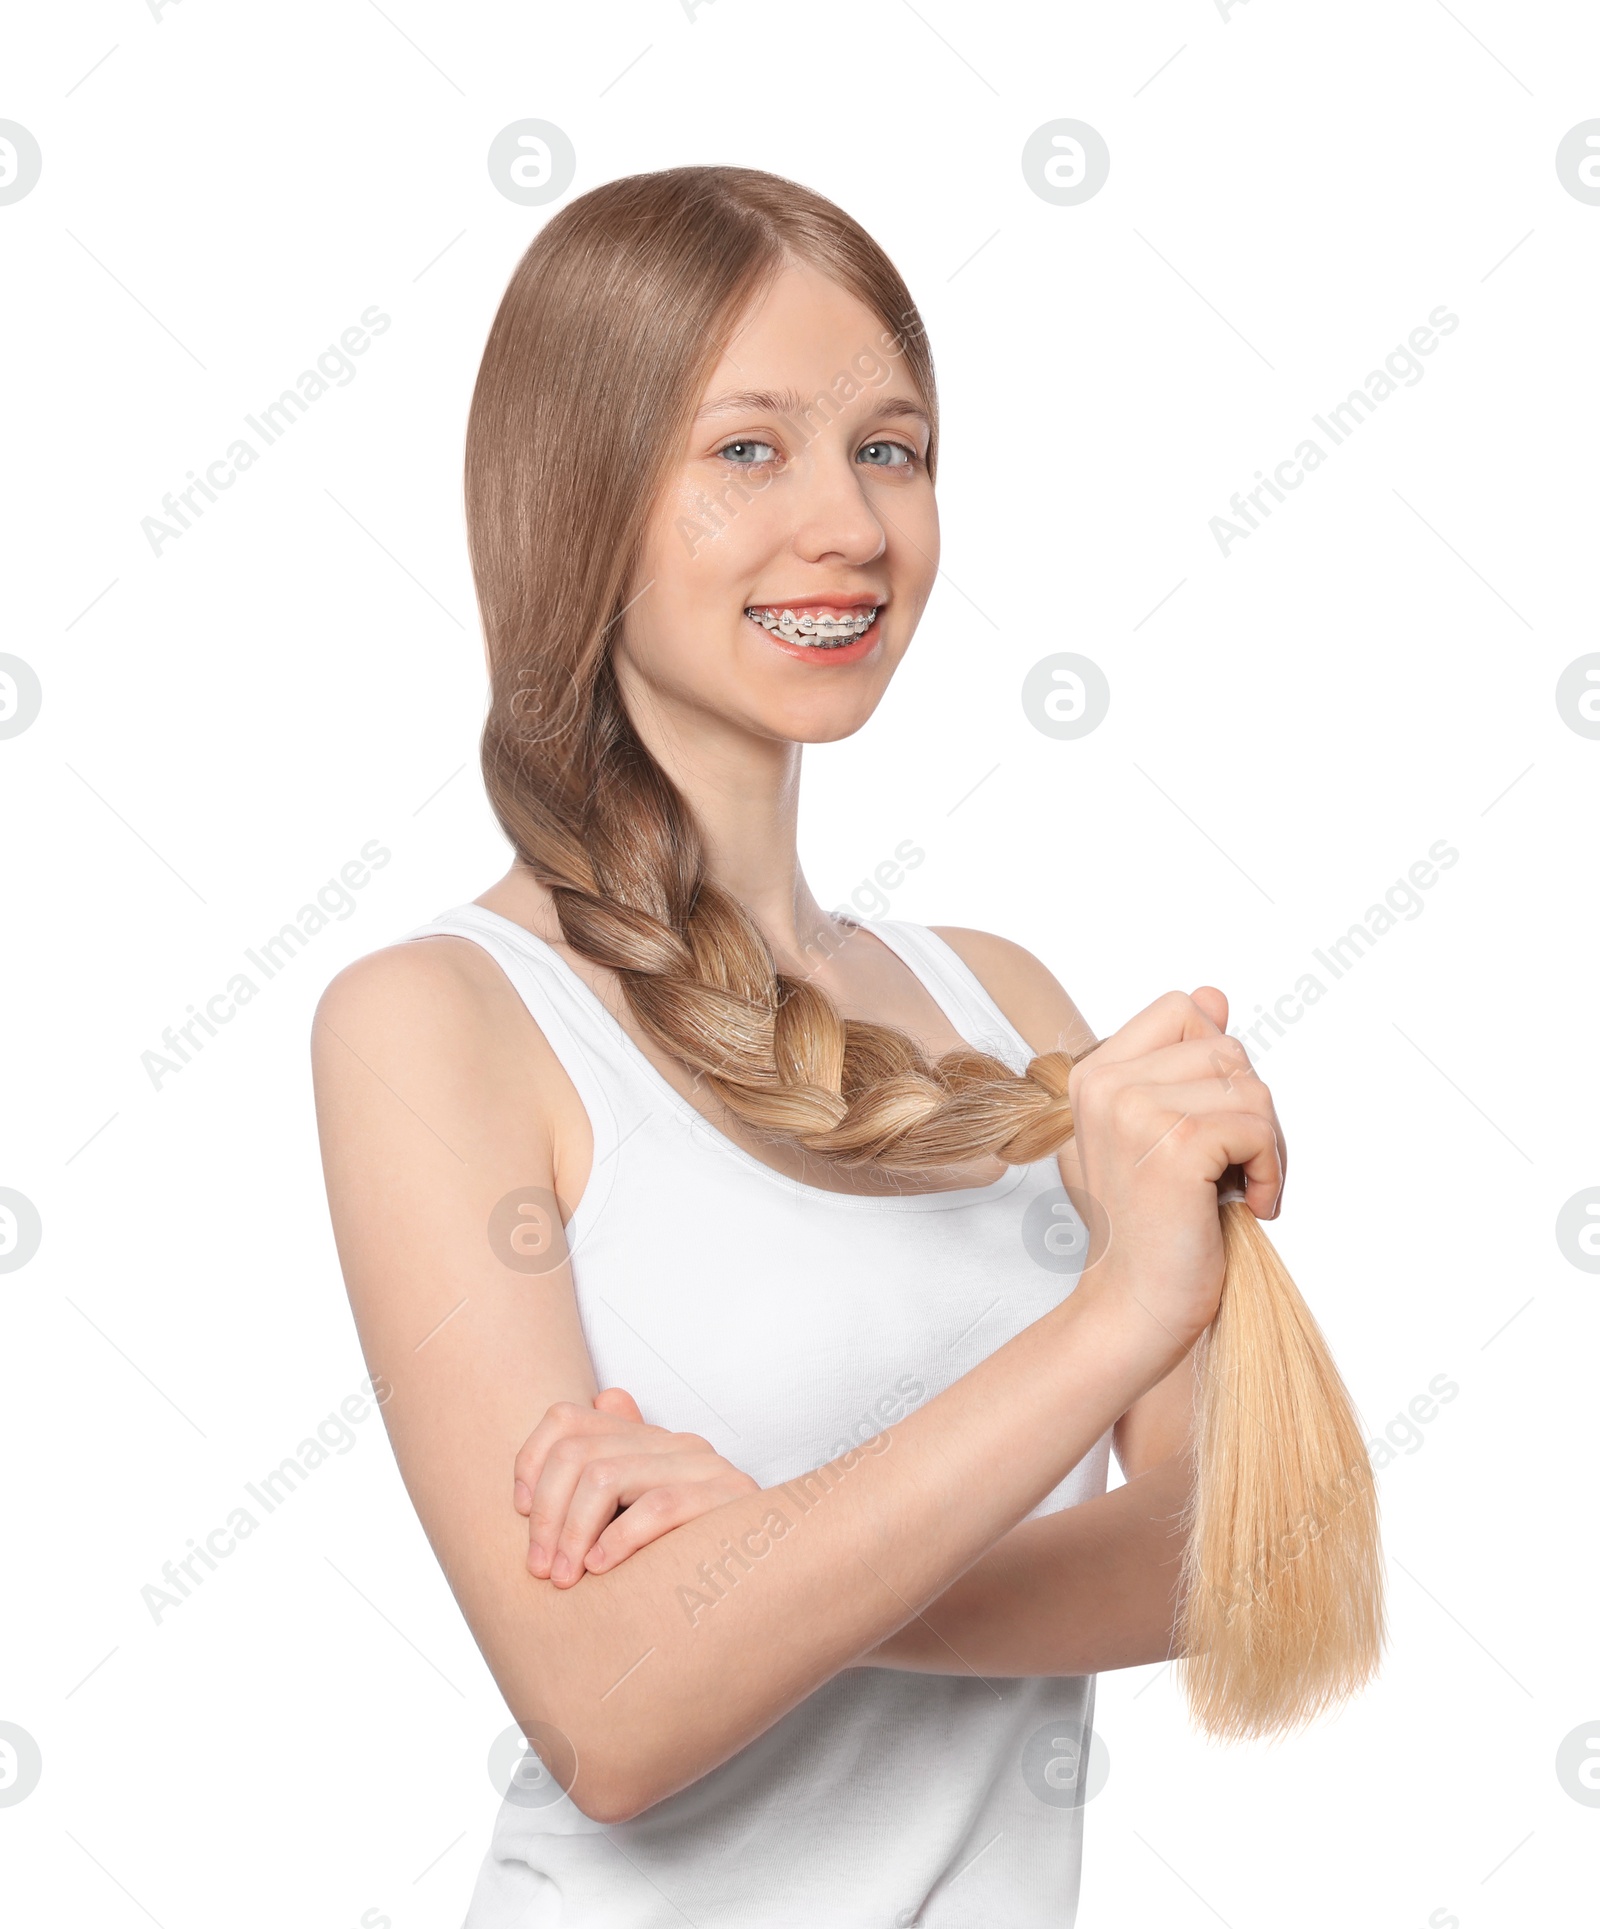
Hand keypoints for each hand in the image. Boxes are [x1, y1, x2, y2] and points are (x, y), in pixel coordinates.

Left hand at [512, 1387, 759, 1586]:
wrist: (775, 1581)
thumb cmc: (697, 1558)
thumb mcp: (641, 1516)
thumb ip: (613, 1468)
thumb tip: (602, 1400)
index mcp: (649, 1440)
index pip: (568, 1419)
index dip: (530, 1462)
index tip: (518, 1514)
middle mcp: (674, 1443)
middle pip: (577, 1452)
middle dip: (545, 1515)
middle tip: (539, 1570)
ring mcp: (703, 1466)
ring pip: (605, 1477)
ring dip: (572, 1535)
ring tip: (565, 1579)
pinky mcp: (726, 1499)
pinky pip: (656, 1507)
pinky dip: (619, 1540)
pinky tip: (603, 1570)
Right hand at [1066, 986, 1285, 1360]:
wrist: (1136, 1305)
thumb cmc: (1154, 1226)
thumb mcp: (1162, 1130)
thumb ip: (1183, 1061)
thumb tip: (1216, 993)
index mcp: (1094, 1072)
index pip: (1187, 1010)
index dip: (1219, 1064)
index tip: (1212, 1126)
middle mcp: (1105, 1082)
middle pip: (1227, 1047)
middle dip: (1252, 1109)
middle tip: (1235, 1169)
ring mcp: (1136, 1110)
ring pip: (1251, 1086)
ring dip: (1268, 1144)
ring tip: (1241, 1188)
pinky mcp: (1176, 1144)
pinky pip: (1259, 1125)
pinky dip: (1272, 1171)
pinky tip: (1250, 1205)